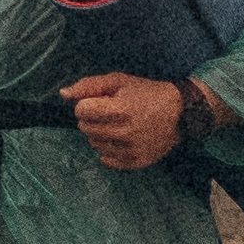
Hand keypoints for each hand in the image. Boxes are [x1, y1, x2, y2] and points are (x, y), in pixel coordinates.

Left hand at [59, 71, 186, 173]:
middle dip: (92, 119)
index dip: (88, 103)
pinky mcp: (135, 163)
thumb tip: (63, 94)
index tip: (102, 102)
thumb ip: (89, 85)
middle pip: (84, 128)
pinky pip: (105, 160)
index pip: (81, 111)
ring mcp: (130, 150)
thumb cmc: (146, 93)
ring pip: (93, 144)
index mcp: (120, 110)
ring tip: (118, 125)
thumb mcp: (119, 81)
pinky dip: (109, 149)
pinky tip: (122, 139)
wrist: (179, 113)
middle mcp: (125, 133)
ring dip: (100, 134)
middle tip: (110, 113)